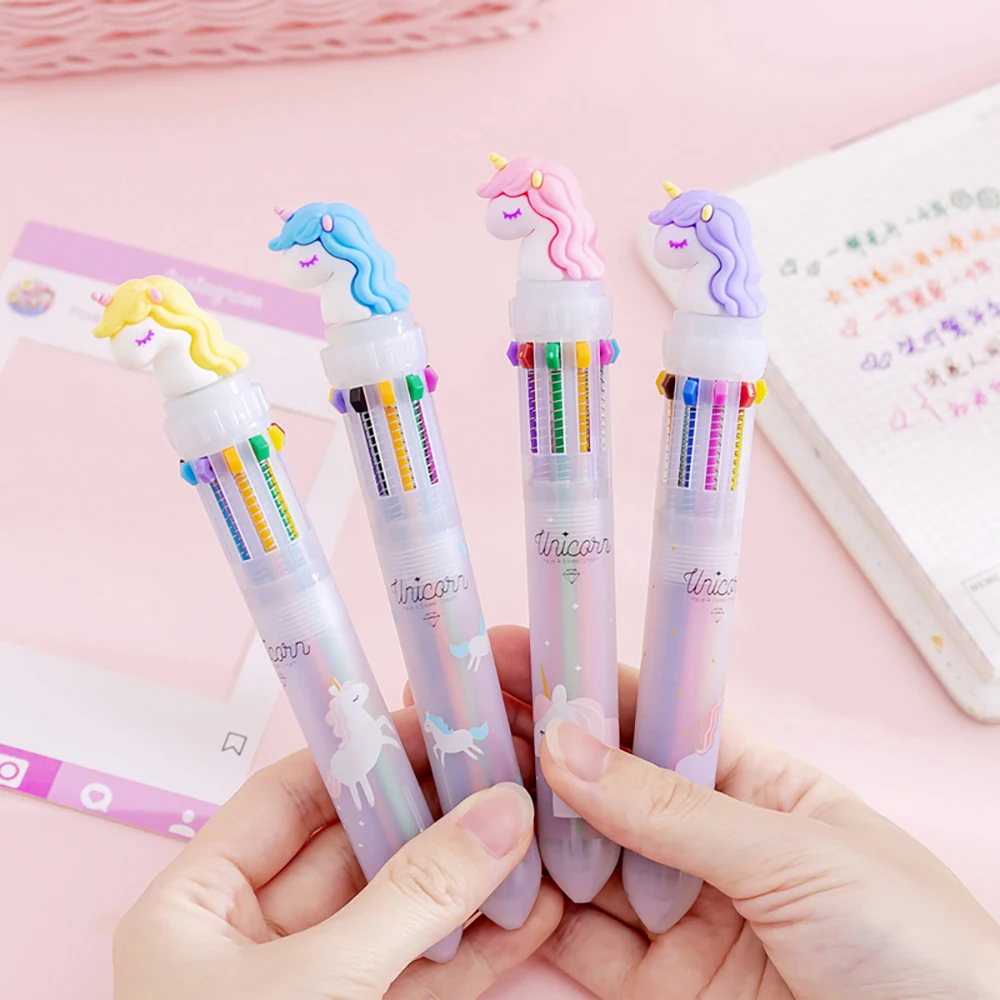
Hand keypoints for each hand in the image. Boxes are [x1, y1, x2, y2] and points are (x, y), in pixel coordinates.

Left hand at [113, 705, 561, 999]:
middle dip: (436, 817)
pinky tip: (532, 913)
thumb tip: (502, 811)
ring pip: (399, 910)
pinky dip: (475, 947)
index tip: (441, 726)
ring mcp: (313, 986)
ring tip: (537, 837)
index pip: (290, 797)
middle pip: (356, 848)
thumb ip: (414, 894)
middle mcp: (250, 940)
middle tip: (507, 775)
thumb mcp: (323, 985)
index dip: (366, 756)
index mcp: (198, 909)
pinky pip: (422, 973)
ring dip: (469, 880)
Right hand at [489, 626, 999, 999]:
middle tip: (456, 713)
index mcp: (754, 786)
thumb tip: (567, 742)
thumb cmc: (919, 948)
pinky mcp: (660, 991)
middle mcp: (707, 845)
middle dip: (532, 749)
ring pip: (579, 863)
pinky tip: (487, 884)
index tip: (514, 650)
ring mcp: (679, 919)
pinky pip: (580, 947)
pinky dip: (531, 919)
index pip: (652, 716)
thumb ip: (672, 809)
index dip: (582, 681)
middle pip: (601, 787)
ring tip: (452, 788)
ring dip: (517, 831)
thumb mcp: (797, 857)